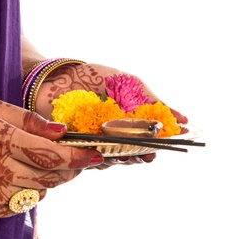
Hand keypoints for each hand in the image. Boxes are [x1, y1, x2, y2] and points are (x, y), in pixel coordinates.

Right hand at [0, 100, 102, 216]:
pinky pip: (22, 204)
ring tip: (45, 163)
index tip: (97, 154)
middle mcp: (0, 171)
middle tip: (78, 158)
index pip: (53, 154)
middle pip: (52, 177)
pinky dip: (30, 191)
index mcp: (3, 141)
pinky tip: (20, 175)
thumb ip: (29, 120)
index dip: (79, 156)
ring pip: (41, 192)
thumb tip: (61, 130)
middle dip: (71, 168)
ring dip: (51, 180)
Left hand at [34, 62, 188, 169]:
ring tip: (129, 153)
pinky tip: (106, 152)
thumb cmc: (92, 77)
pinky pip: (93, 161)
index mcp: (128, 120)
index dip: (162, 141)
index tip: (172, 142)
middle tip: (149, 153)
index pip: (150, 136)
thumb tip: (182, 119)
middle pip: (135, 152)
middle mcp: (114, 134)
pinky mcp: (78, 149)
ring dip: (125, 158)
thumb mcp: (129, 85)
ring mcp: (96, 143)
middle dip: (143, 154)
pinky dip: (102, 158)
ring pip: (116, 158)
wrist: (55, 78)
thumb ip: (152, 102)